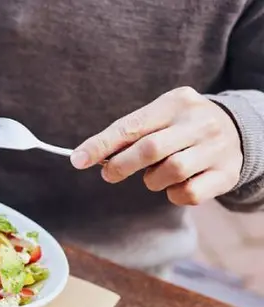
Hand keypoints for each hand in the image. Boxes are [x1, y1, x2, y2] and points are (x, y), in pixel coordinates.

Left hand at [70, 86, 242, 204]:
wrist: (238, 130)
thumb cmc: (181, 126)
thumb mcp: (159, 117)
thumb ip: (129, 133)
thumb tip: (87, 155)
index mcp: (176, 102)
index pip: (131, 125)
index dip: (101, 145)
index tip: (77, 160)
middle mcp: (200, 122)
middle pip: (149, 149)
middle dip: (121, 165)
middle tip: (109, 174)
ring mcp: (217, 148)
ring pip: (170, 172)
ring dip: (151, 180)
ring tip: (153, 175)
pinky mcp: (226, 174)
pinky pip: (188, 193)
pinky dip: (173, 194)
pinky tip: (174, 185)